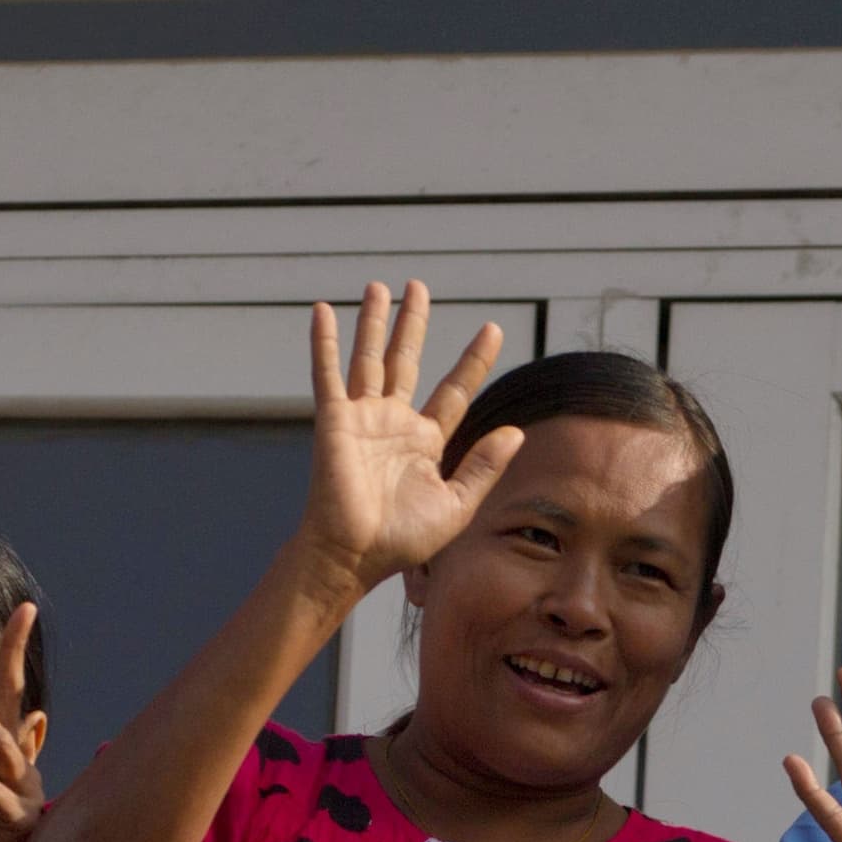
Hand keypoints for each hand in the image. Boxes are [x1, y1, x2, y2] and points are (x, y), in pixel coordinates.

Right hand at [298, 281, 521, 586]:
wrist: (356, 555)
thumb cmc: (403, 539)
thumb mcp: (456, 503)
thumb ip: (484, 466)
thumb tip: (516, 431)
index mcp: (426, 441)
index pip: (455, 390)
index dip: (474, 359)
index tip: (492, 329)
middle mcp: (394, 423)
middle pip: (407, 360)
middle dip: (414, 324)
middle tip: (419, 287)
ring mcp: (362, 418)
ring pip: (369, 358)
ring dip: (374, 322)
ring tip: (379, 287)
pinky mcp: (334, 420)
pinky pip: (328, 374)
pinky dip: (325, 343)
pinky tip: (324, 312)